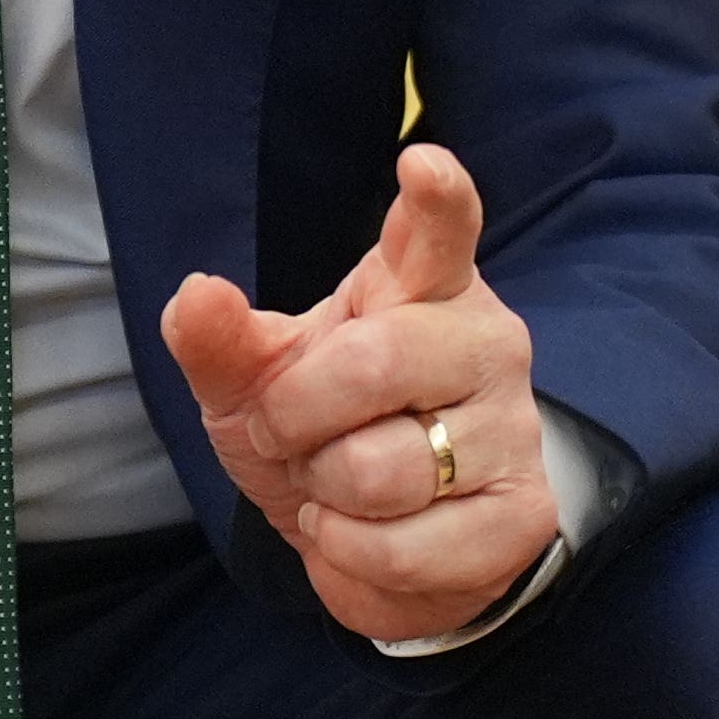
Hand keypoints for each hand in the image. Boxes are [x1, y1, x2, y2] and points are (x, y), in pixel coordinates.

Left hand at [158, 144, 561, 642]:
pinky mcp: (522, 514)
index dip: (435, 198)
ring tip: (335, 488)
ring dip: (325, 495)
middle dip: (294, 419)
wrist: (385, 536)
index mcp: (422, 285)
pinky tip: (358, 535)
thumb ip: (222, 342)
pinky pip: (405, 549)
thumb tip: (196, 294)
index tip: (421, 162)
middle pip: (374, 365)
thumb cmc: (325, 428)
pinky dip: (351, 556)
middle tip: (289, 435)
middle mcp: (485, 342)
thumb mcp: (258, 382)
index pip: (440, 229)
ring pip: (383, 471)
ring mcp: (513, 428)